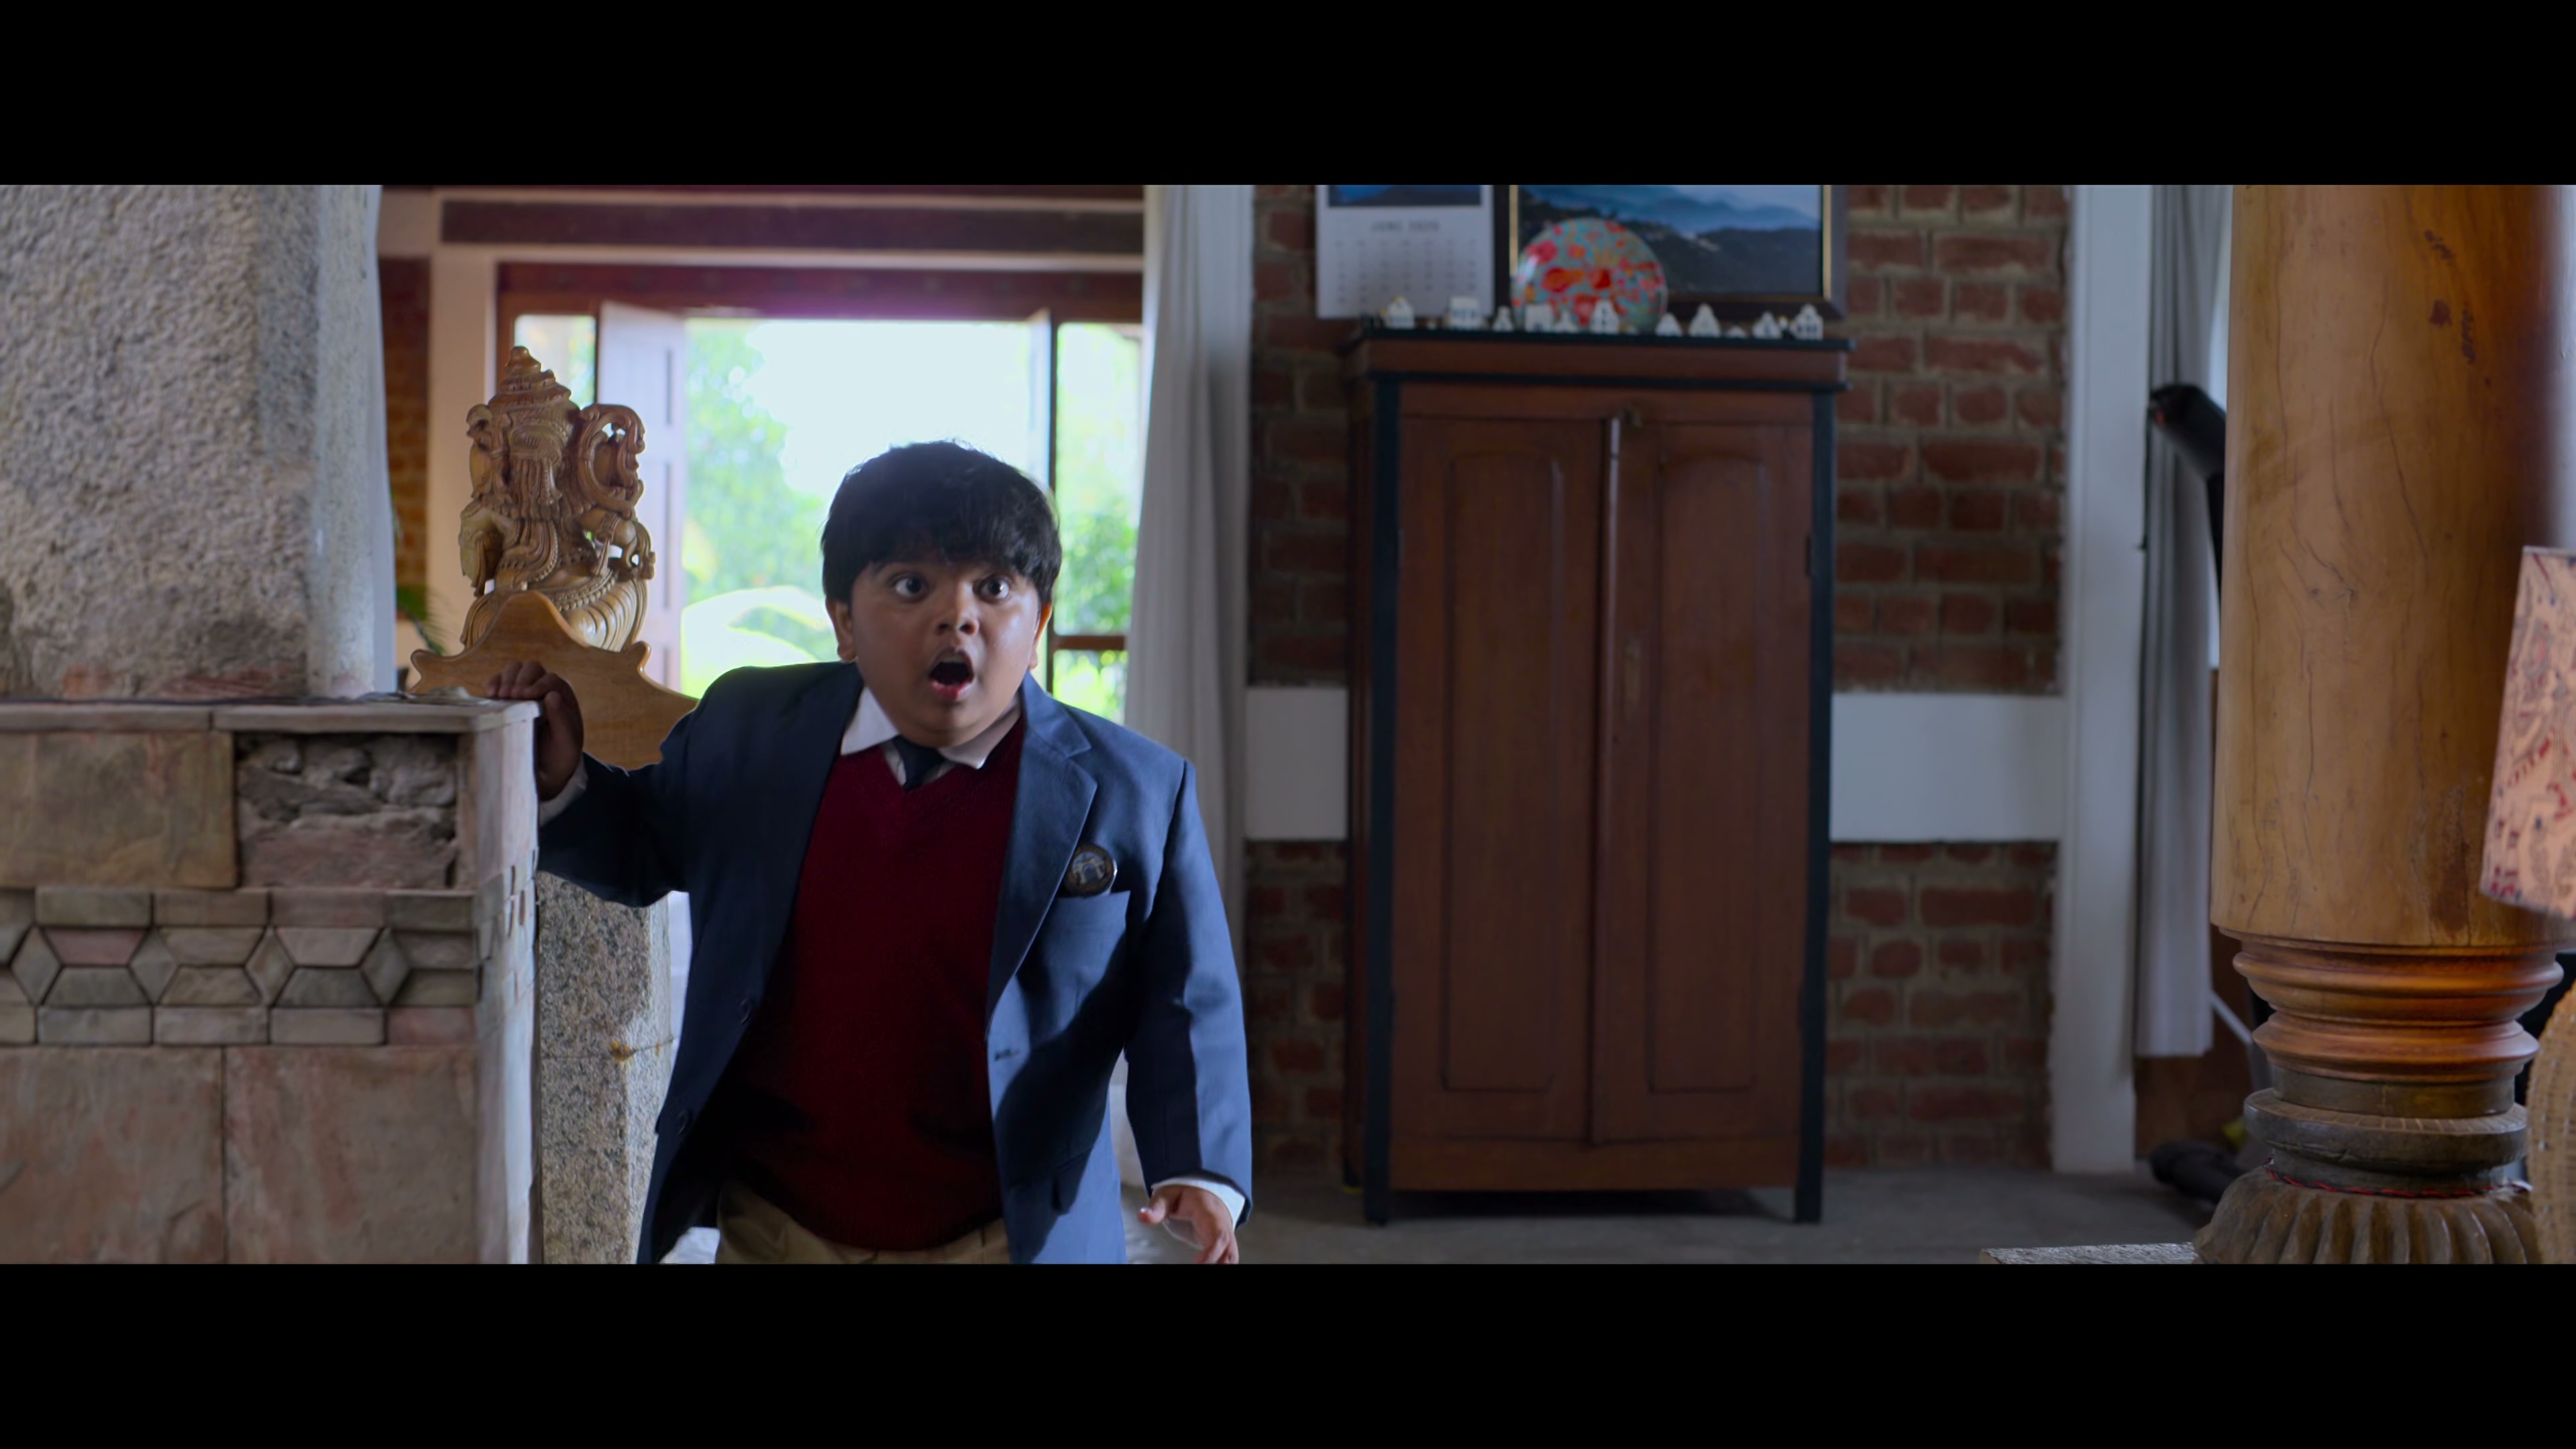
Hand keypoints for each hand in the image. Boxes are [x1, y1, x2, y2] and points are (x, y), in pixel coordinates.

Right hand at [488, 661, 584, 799]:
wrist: (545, 771)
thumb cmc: (559, 756)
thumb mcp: (567, 742)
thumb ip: (562, 720)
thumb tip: (552, 695)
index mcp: (563, 698)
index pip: (550, 679)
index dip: (537, 684)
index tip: (524, 695)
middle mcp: (544, 690)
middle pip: (532, 668)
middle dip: (520, 678)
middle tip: (510, 695)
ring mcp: (525, 692)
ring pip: (515, 669)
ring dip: (506, 678)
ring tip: (500, 696)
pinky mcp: (507, 699)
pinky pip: (499, 680)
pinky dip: (494, 682)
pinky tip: (490, 693)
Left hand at [1138, 1185, 1239, 1263]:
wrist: (1201, 1191)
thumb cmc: (1182, 1195)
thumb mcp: (1166, 1196)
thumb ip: (1156, 1207)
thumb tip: (1142, 1217)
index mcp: (1209, 1212)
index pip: (1218, 1234)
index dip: (1212, 1251)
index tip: (1197, 1263)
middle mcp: (1222, 1225)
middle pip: (1230, 1250)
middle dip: (1219, 1263)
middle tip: (1197, 1267)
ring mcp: (1225, 1235)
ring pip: (1231, 1257)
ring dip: (1221, 1265)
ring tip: (1199, 1267)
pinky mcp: (1224, 1244)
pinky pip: (1228, 1259)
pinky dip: (1220, 1265)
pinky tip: (1204, 1266)